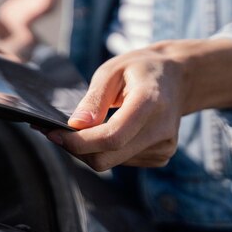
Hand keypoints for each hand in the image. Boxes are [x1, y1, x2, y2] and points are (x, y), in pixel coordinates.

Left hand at [46, 39, 231, 170]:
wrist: (179, 77)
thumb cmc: (141, 69)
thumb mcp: (112, 70)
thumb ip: (94, 99)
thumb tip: (74, 125)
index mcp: (150, 103)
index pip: (111, 137)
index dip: (78, 142)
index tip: (52, 134)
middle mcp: (161, 130)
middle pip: (108, 157)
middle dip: (77, 148)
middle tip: (57, 132)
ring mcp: (164, 147)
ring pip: (111, 162)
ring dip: (90, 149)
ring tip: (84, 126)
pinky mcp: (161, 156)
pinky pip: (121, 161)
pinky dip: (105, 150)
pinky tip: (107, 130)